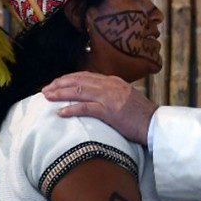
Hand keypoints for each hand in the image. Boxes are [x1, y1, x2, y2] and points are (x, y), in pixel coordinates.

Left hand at [41, 71, 156, 142]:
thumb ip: (112, 94)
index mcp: (114, 82)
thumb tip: (97, 98)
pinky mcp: (110, 111)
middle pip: (79, 81)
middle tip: (45, 90)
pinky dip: (71, 109)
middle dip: (60, 84)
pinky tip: (60, 112)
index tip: (57, 83)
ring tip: (47, 97)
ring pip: (79, 91)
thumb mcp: (127, 98)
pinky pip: (86, 107)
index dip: (69, 79)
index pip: (86, 76)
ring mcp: (110, 97)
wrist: (155, 125)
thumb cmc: (142, 116)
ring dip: (61, 93)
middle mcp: (110, 85)